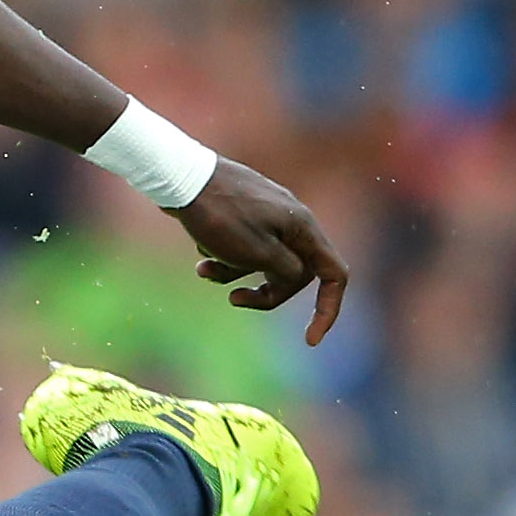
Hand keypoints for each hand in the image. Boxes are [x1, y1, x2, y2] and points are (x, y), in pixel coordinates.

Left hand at [175, 157, 351, 344]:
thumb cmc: (220, 215)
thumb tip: (295, 278)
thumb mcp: (258, 254)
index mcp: (303, 227)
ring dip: (234, 274)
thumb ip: (287, 273)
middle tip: (233, 299)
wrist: (180, 175)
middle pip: (294, 273)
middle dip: (265, 293)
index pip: (334, 275)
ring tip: (203, 270)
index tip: (309, 341)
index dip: (328, 310)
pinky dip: (223, 255)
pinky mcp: (243, 212)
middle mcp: (292, 219)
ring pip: (263, 261)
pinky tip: (200, 249)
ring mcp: (267, 214)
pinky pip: (243, 245)